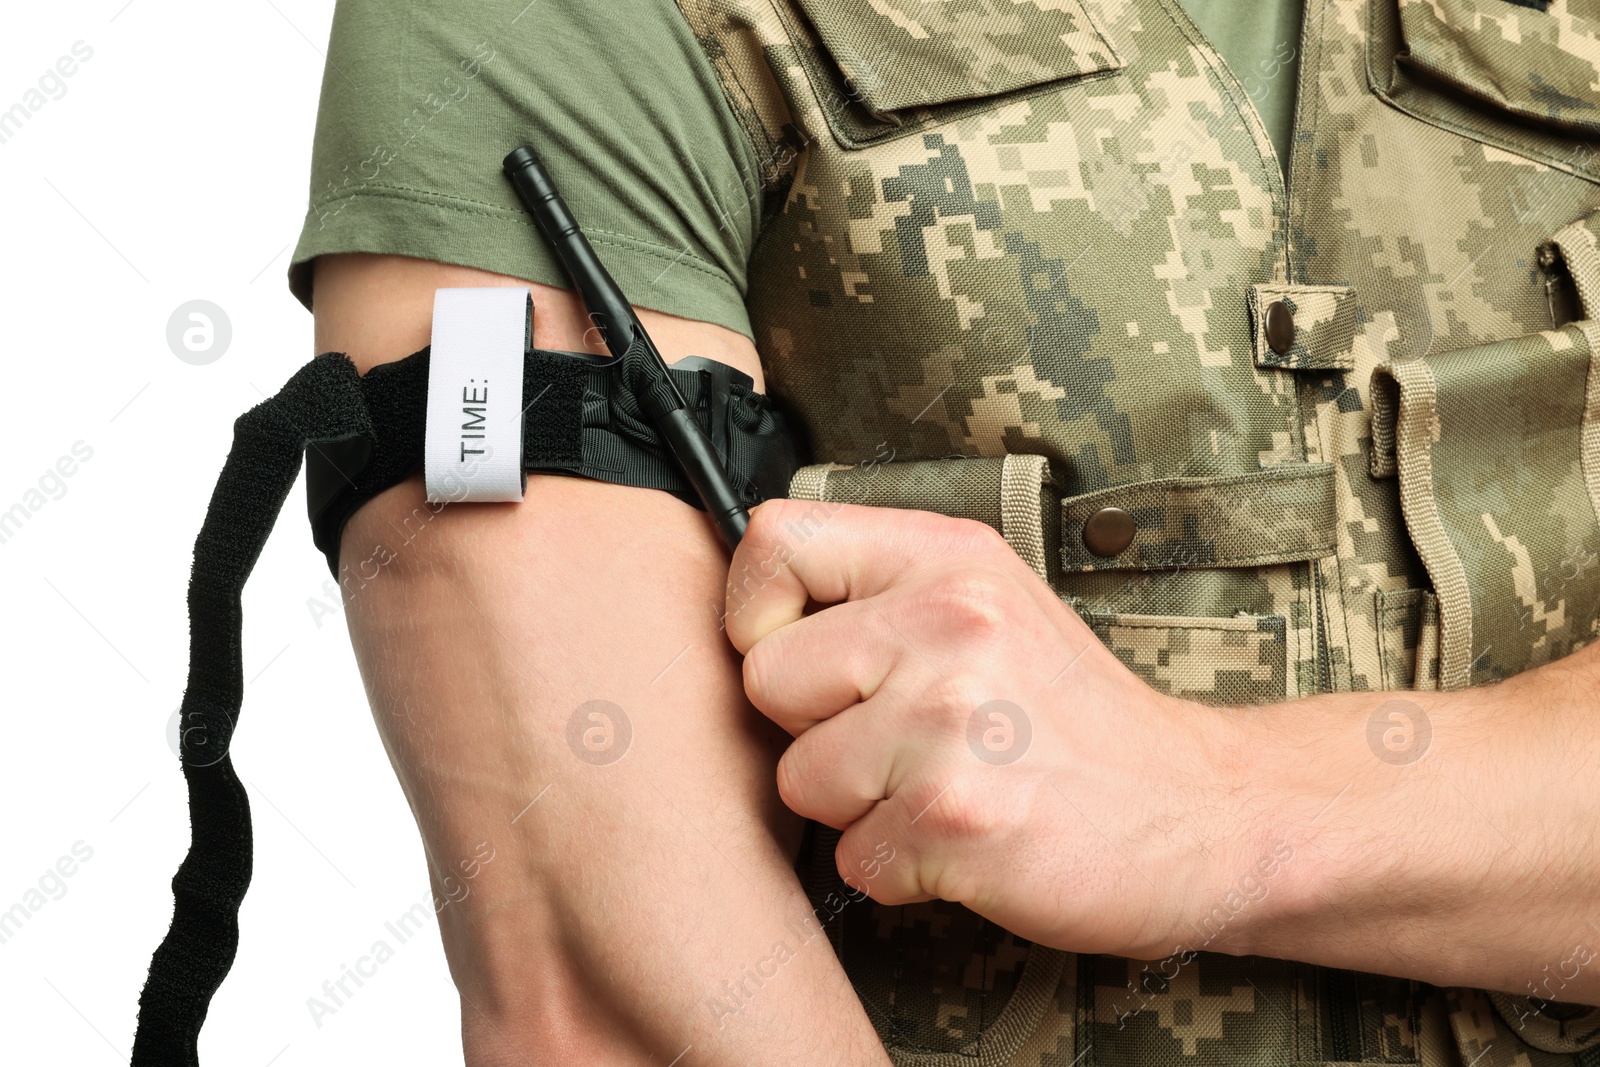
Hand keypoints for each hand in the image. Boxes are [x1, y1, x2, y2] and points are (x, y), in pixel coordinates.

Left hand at [724, 499, 1254, 960]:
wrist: (1204, 812)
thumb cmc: (1075, 715)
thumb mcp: (991, 600)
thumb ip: (880, 589)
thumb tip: (749, 606)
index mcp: (949, 558)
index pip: (774, 539)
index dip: (760, 611)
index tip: (805, 653)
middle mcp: (949, 624)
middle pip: (766, 679)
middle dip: (815, 729)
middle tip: (903, 741)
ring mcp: (952, 723)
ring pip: (801, 780)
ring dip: (860, 808)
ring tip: (945, 789)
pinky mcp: (956, 820)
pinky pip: (853, 860)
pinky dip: (900, 869)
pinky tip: (966, 841)